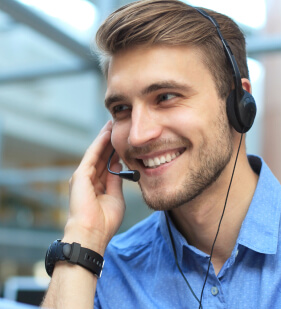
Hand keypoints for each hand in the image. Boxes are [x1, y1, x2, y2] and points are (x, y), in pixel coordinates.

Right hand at [63, 121, 124, 253]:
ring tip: (112, 124)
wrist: (93, 233)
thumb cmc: (105, 221)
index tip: (123, 140)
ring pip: (96, 153)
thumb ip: (116, 181)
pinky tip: (106, 133)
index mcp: (98, 186)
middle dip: (110, 141)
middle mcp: (89, 180)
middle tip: (118, 126)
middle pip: (101, 156)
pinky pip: (92, 155)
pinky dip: (99, 144)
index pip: (107, 164)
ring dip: (104, 139)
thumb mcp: (116, 197)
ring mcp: (83, 177)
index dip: (115, 152)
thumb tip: (118, 165)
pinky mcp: (80, 175)